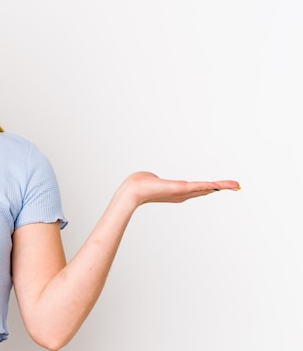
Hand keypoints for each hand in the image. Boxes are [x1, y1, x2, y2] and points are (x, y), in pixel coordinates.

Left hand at [120, 171, 239, 207]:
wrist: (133, 190)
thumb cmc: (140, 185)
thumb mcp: (152, 180)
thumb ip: (155, 180)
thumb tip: (153, 178)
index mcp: (178, 192)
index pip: (199, 189)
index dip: (212, 188)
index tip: (222, 187)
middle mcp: (183, 194)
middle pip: (207, 190)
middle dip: (222, 187)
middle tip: (237, 186)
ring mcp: (182, 192)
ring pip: (206, 188)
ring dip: (221, 186)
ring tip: (235, 185)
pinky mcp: (180, 189)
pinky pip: (198, 186)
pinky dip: (210, 186)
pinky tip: (219, 185)